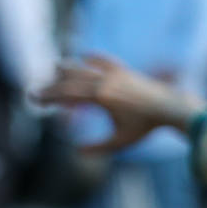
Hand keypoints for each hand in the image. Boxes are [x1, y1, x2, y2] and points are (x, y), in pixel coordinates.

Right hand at [34, 54, 205, 154]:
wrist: (171, 108)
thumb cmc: (145, 127)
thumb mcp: (120, 141)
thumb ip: (97, 147)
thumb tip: (77, 152)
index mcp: (100, 98)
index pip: (66, 95)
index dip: (48, 97)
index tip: (35, 100)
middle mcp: (104, 82)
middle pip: (70, 81)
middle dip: (51, 87)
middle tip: (36, 91)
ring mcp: (115, 74)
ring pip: (84, 68)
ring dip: (67, 70)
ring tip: (54, 69)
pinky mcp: (124, 71)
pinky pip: (104, 61)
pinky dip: (92, 58)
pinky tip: (84, 55)